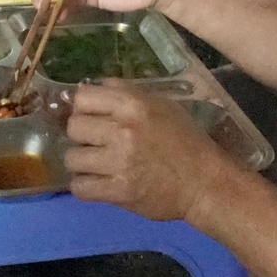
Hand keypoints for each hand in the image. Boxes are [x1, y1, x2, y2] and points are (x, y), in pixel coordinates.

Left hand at [64, 81, 234, 222]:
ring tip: (97, 165)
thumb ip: (127, 93)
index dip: (83, 107)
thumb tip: (99, 85)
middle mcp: (122, 130)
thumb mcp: (162, 105)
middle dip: (82, 135)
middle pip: (73, 127)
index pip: (82, 97)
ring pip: (72, 158)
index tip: (92, 117)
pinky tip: (98, 182)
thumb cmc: (185, 141)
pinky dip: (85, 186)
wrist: (204, 182)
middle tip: (96, 143)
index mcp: (133, 105)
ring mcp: (118, 162)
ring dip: (82, 162)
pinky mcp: (118, 191)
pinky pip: (80, 187)